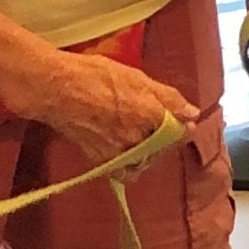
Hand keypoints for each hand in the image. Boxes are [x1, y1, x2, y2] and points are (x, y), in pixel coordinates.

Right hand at [32, 49, 197, 162]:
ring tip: (136, 134)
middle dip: (163, 137)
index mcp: (151, 116)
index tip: (179, 119)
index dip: (182, 126)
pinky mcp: (103, 162)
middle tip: (150, 121)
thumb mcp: (136, 77)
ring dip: (148, 151)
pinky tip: (125, 151)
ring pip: (146, 161)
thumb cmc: (94, 75)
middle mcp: (139, 140)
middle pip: (164, 147)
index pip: (181, 132)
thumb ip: (168, 98)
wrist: (56, 89)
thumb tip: (192, 114)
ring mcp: (120, 154)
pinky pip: (125, 172)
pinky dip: (129, 165)